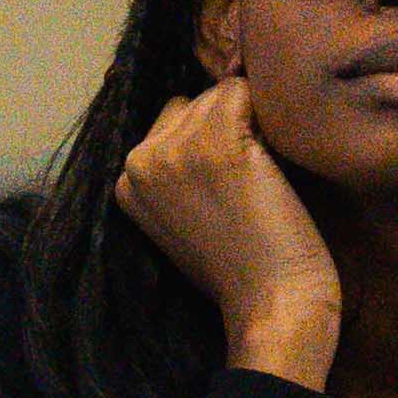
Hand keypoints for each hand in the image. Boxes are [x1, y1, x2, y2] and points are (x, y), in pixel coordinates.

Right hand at [112, 78, 343, 387]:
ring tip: (259, 182)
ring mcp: (175, 150)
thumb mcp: (182, 220)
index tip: (226, 187)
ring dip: (250, 125)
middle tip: (246, 187)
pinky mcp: (218, 143)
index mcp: (125, 183)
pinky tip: (271, 167)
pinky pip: (243, 92)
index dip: (208, 142)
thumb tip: (196, 113)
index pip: (170, 121)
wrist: (272, 306)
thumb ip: (175, 173)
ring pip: (219, 95)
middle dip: (227, 129)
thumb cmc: (241, 270)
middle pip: (193, 102)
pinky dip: (267, 116)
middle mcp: (139, 161)